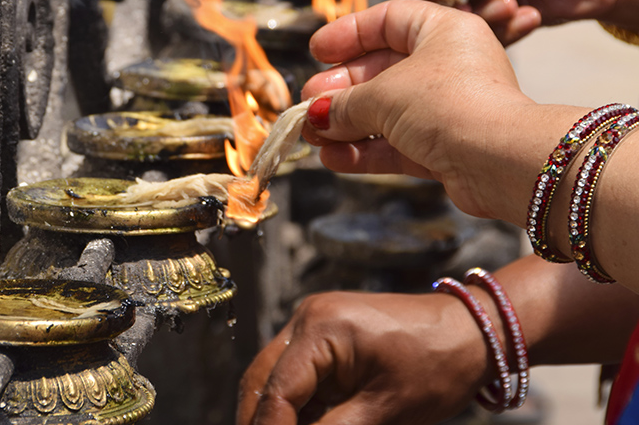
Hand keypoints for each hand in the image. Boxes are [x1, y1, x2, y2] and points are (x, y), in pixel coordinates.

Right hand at [237, 291, 487, 424]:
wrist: (474, 331)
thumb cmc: (438, 364)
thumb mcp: (384, 410)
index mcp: (320, 328)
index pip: (276, 390)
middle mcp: (307, 318)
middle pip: (261, 379)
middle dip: (260, 421)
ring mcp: (313, 323)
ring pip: (274, 377)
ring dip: (277, 414)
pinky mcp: (324, 334)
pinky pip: (297, 374)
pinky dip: (296, 405)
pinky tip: (306, 424)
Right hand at [300, 0, 583, 221]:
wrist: (503, 162)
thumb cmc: (449, 106)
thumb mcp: (383, 94)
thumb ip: (343, 103)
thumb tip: (315, 116)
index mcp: (444, 31)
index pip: (387, 20)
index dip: (348, 34)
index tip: (316, 52)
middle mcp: (449, 66)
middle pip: (381, 71)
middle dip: (339, 90)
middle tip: (307, 103)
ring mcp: (448, 109)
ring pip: (386, 113)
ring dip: (346, 125)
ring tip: (312, 136)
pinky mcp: (447, 148)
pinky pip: (397, 145)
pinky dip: (365, 151)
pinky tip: (333, 159)